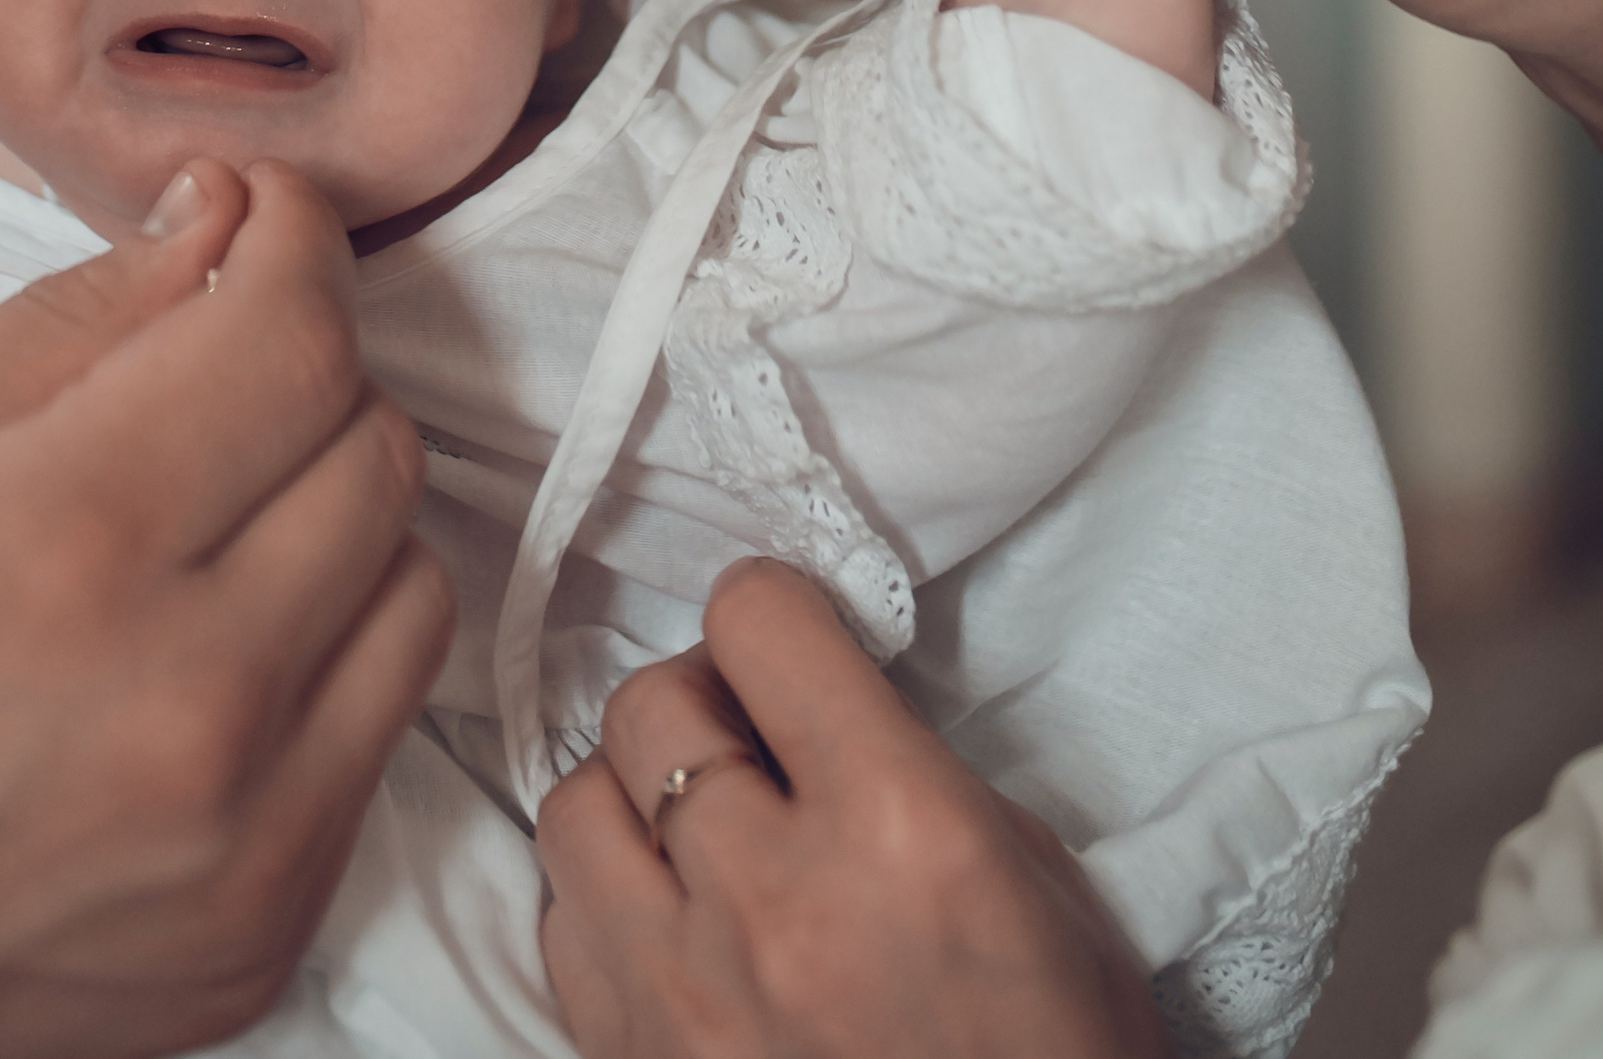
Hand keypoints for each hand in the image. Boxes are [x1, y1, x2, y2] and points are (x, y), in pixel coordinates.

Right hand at [0, 157, 454, 1058]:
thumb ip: (60, 322)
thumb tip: (215, 225)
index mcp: (56, 541)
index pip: (292, 338)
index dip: (298, 244)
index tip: (269, 221)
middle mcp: (184, 690)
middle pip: (374, 445)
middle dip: (305, 370)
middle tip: (216, 372)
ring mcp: (247, 826)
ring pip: (411, 577)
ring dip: (332, 512)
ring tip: (215, 524)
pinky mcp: (273, 918)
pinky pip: (385, 722)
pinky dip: (325, 651)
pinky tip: (215, 651)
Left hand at [538, 559, 1166, 1058]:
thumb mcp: (1040, 893)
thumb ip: (915, 776)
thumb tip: (813, 710)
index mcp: (903, 831)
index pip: (759, 625)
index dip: (772, 612)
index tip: (786, 636)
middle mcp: (776, 897)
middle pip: (650, 702)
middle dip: (700, 698)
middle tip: (747, 735)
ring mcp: (686, 991)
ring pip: (574, 804)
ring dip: (630, 798)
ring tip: (693, 833)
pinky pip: (562, 926)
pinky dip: (604, 905)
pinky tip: (669, 923)